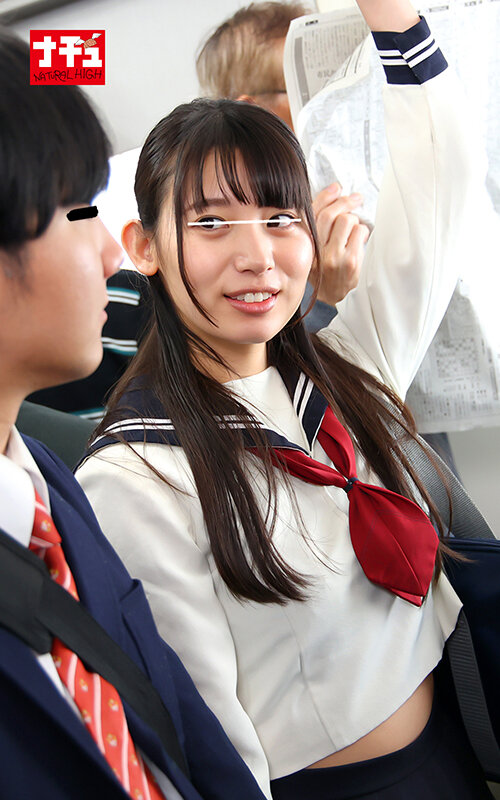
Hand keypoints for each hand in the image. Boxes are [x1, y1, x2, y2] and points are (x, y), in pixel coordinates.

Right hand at [311, 183, 369, 306]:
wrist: (331, 295)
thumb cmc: (323, 267)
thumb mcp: (314, 246)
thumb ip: (319, 222)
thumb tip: (335, 190)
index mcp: (306, 245)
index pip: (312, 214)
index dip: (326, 196)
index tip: (336, 187)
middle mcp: (318, 251)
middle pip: (332, 215)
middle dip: (345, 202)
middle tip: (355, 198)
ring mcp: (335, 257)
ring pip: (348, 220)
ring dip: (354, 221)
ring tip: (352, 231)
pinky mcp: (351, 261)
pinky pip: (360, 232)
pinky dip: (362, 233)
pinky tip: (357, 241)